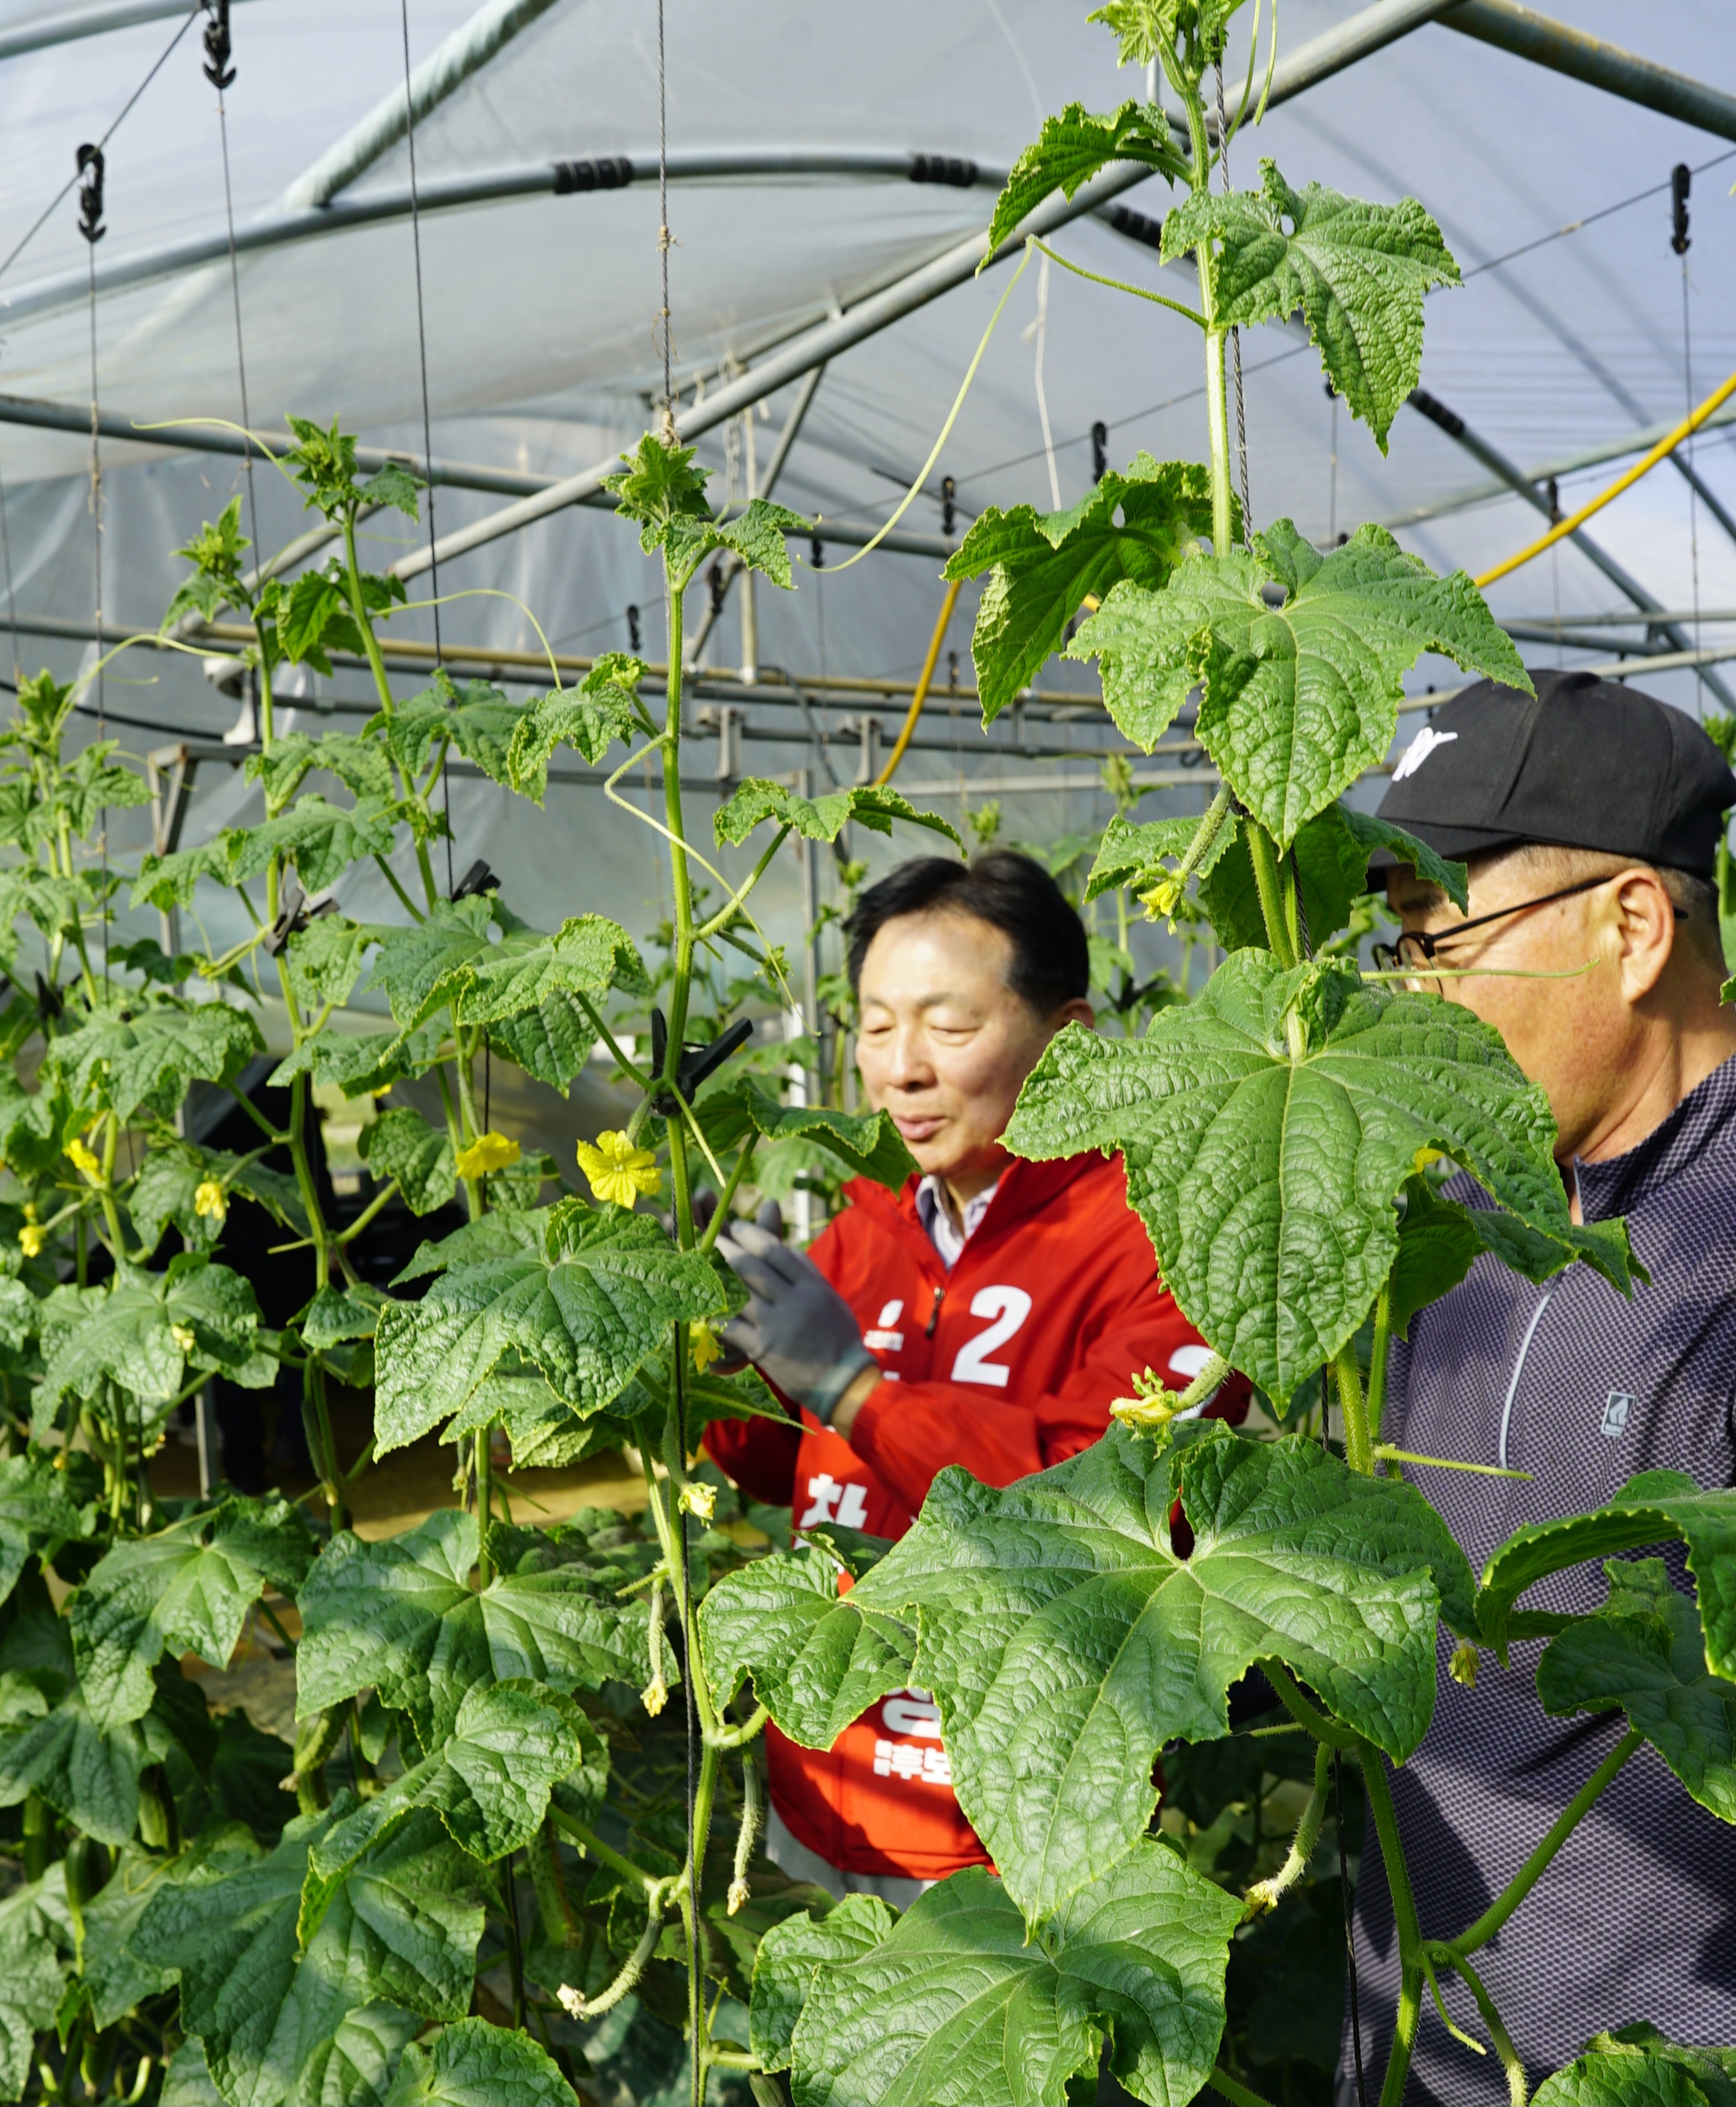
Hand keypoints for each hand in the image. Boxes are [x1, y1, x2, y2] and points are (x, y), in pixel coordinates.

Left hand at [715, 1205, 877, 1423]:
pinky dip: (715, 1316)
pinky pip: (731, 1327)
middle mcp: (793, 1302)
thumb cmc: (838, 1337)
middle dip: (727, 1249)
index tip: (737, 1227)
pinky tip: (703, 1306)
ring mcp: (775, 1326)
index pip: (776, 1252)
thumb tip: (781, 1247)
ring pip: (738, 1294)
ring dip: (716, 1278)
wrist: (842, 1381)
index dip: (752, 1235)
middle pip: (752, 1268)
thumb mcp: (829, 1297)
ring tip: (702, 1267)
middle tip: (711, 1239)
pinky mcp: (761, 1349)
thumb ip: (806, 1272)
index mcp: (812, 1287)